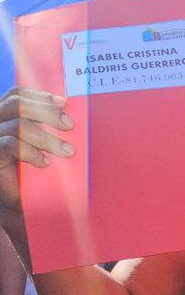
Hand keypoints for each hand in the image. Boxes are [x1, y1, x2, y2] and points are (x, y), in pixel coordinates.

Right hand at [0, 88, 74, 210]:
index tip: (64, 104)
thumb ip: (48, 127)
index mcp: (5, 115)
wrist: (19, 199)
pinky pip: (10, 145)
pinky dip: (31, 152)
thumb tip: (68, 115)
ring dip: (46, 137)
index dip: (40, 96)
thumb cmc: (31, 171)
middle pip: (16, 104)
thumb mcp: (41, 144)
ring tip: (66, 151)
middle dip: (46, 112)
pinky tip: (45, 162)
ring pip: (17, 125)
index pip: (17, 95)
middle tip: (69, 126)